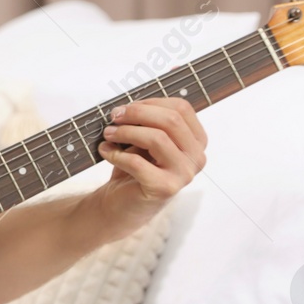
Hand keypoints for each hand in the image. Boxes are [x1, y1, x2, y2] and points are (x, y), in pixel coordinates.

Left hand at [85, 96, 207, 240]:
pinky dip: (116, 154)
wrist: (121, 203)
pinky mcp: (165, 188)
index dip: (150, 103)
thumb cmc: (134, 166)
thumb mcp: (144, 137)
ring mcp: (184, 174)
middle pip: (171, 120)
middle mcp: (196, 157)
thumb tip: (135, 99)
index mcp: (196, 140)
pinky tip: (106, 151)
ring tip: (108, 134)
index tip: (126, 107)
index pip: (182, 108)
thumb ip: (147, 118)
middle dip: (136, 114)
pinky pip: (138, 162)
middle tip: (113, 116)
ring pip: (156, 138)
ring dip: (125, 132)